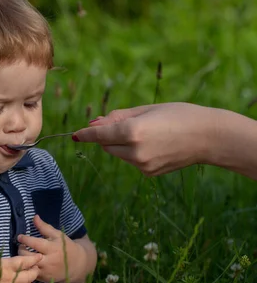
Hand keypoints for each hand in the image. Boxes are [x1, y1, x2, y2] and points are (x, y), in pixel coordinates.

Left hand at [17, 215, 85, 282]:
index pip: (34, 243)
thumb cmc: (66, 247)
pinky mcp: (44, 279)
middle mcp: (48, 260)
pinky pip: (30, 273)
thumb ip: (44, 227)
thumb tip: (34, 217)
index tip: (20, 237)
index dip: (25, 239)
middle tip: (21, 246)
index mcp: (52, 248)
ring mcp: (45, 271)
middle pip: (27, 256)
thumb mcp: (57, 235)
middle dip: (21, 250)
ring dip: (22, 260)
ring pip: (27, 266)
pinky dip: (27, 267)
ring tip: (22, 254)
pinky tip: (27, 263)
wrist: (77, 265)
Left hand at [72, 102, 213, 175]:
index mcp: (132, 131)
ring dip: (122, 145)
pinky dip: (135, 154)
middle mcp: (134, 151)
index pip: (99, 135)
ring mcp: (141, 165)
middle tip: (122, 124)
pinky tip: (156, 146)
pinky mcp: (148, 173)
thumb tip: (95, 124)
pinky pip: (132, 162)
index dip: (85, 134)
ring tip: (148, 133)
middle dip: (107, 136)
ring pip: (118, 154)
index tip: (75, 134)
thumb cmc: (179, 115)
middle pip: (106, 146)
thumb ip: (118, 117)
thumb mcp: (148, 109)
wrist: (207, 137)